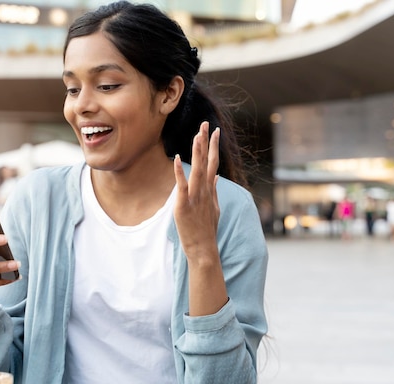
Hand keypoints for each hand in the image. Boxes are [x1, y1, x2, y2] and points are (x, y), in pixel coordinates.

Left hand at [173, 121, 219, 260]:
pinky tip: (177, 158)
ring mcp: (195, 197)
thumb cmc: (207, 230)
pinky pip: (182, 185)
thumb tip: (215, 176)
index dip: (214, 146)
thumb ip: (214, 190)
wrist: (203, 249)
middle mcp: (204, 191)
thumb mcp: (214, 208)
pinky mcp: (184, 205)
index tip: (215, 131)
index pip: (213, 163)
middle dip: (206, 142)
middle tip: (206, 124)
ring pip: (197, 170)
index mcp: (210, 190)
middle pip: (207, 162)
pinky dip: (180, 172)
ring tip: (197, 135)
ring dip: (197, 152)